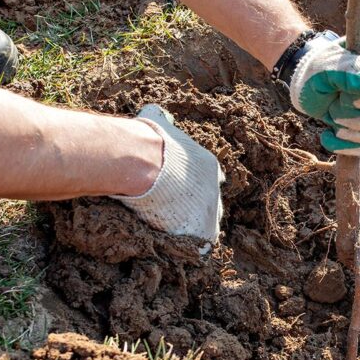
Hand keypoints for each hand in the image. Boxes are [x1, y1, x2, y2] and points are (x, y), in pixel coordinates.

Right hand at [111, 105, 224, 245]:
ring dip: (193, 228)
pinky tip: (178, 246)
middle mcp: (216, 187)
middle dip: (196, 209)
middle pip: (210, 203)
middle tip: (176, 214)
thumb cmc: (147, 141)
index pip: (209, 179)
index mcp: (209, 164)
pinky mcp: (204, 229)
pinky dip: (192, 248)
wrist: (143, 163)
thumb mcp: (156, 121)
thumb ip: (159, 119)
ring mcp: (212, 209)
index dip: (193, 187)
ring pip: (208, 224)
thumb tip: (152, 111)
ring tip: (175, 232)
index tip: (179, 191)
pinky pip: (202, 244)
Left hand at [289, 27, 359, 155]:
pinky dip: (355, 146)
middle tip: (333, 113)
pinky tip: (334, 139)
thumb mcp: (324, 67)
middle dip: (358, 120)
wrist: (313, 82)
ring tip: (333, 123)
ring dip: (355, 134)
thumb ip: (348, 73)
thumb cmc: (317, 69)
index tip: (344, 100)